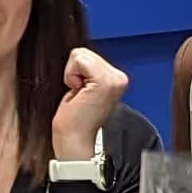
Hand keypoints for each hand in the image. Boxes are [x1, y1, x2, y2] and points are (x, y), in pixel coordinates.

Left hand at [52, 45, 127, 160]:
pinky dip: (71, 75)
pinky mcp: (105, 82)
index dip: (77, 73)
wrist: (75, 140)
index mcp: (116, 80)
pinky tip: (79, 93)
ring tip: (80, 95)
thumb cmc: (74, 121)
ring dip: (73, 75)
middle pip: (84, 52)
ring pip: (81, 55)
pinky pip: (78, 60)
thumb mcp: (84, 88)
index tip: (82, 94)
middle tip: (80, 95)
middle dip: (75, 72)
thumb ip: (87, 71)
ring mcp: (115, 80)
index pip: (87, 55)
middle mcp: (119, 78)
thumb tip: (79, 57)